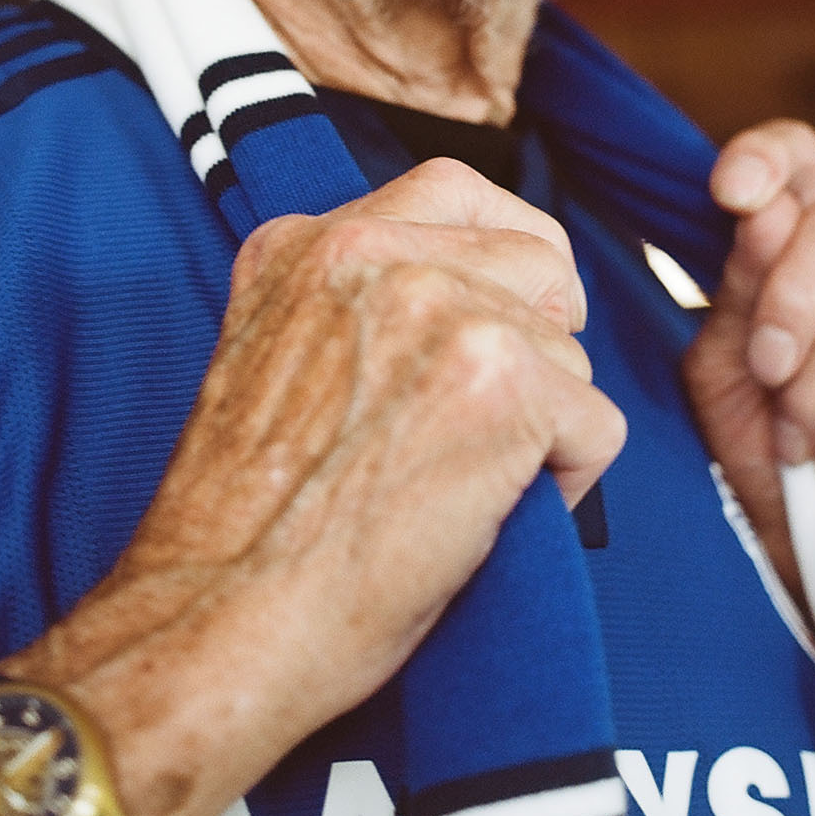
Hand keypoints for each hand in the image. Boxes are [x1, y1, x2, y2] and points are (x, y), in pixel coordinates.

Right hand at [22, 160, 627, 815]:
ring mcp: (438, 308)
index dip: (499, 268)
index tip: (494, 325)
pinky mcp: (498, 382)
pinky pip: (597, 423)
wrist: (216, 621)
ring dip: (543, 426)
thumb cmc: (240, 531)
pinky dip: (567, 486)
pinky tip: (486, 520)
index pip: (457, 193)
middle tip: (482, 427)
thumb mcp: (265, 360)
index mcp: (304, 243)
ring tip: (459, 489)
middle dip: (538, 347)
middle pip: (540, 263)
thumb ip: (346, 305)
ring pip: (571, 351)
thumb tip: (462, 299)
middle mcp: (370, 252)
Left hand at [681, 120, 814, 611]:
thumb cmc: (765, 455)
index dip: (770, 155)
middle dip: (786, 299)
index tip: (729, 194)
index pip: (802, 158)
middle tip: (765, 376)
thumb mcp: (723, 372)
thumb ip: (737, 291)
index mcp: (804, 247)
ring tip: (801, 445)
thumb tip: (759, 212)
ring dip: (813, 391)